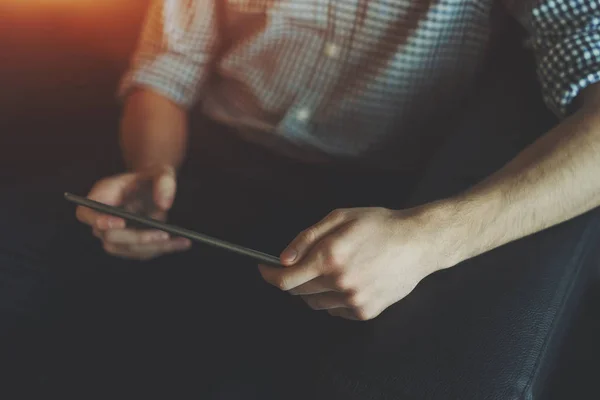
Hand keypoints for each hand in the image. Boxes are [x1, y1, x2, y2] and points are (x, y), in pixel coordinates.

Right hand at [76, 165, 191, 259]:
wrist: (154, 189)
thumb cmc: (152, 178)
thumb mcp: (162, 172)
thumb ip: (165, 183)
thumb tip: (164, 205)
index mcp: (100, 198)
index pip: (87, 214)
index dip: (100, 220)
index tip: (121, 222)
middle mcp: (102, 220)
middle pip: (110, 238)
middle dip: (137, 237)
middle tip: (163, 234)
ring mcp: (114, 236)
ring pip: (127, 249)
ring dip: (153, 247)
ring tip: (180, 241)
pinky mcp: (129, 246)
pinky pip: (142, 253)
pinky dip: (163, 249)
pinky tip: (182, 243)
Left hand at [259, 207, 456, 320]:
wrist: (418, 243)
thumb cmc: (379, 225)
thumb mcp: (340, 217)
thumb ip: (307, 238)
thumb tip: (283, 259)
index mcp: (330, 257)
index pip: (286, 279)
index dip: (270, 275)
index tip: (264, 269)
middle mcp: (340, 282)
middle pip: (298, 292)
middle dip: (293, 278)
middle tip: (305, 263)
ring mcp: (353, 300)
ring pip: (316, 303)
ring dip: (315, 289)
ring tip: (334, 269)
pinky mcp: (366, 312)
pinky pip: (336, 311)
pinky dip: (334, 299)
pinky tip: (349, 280)